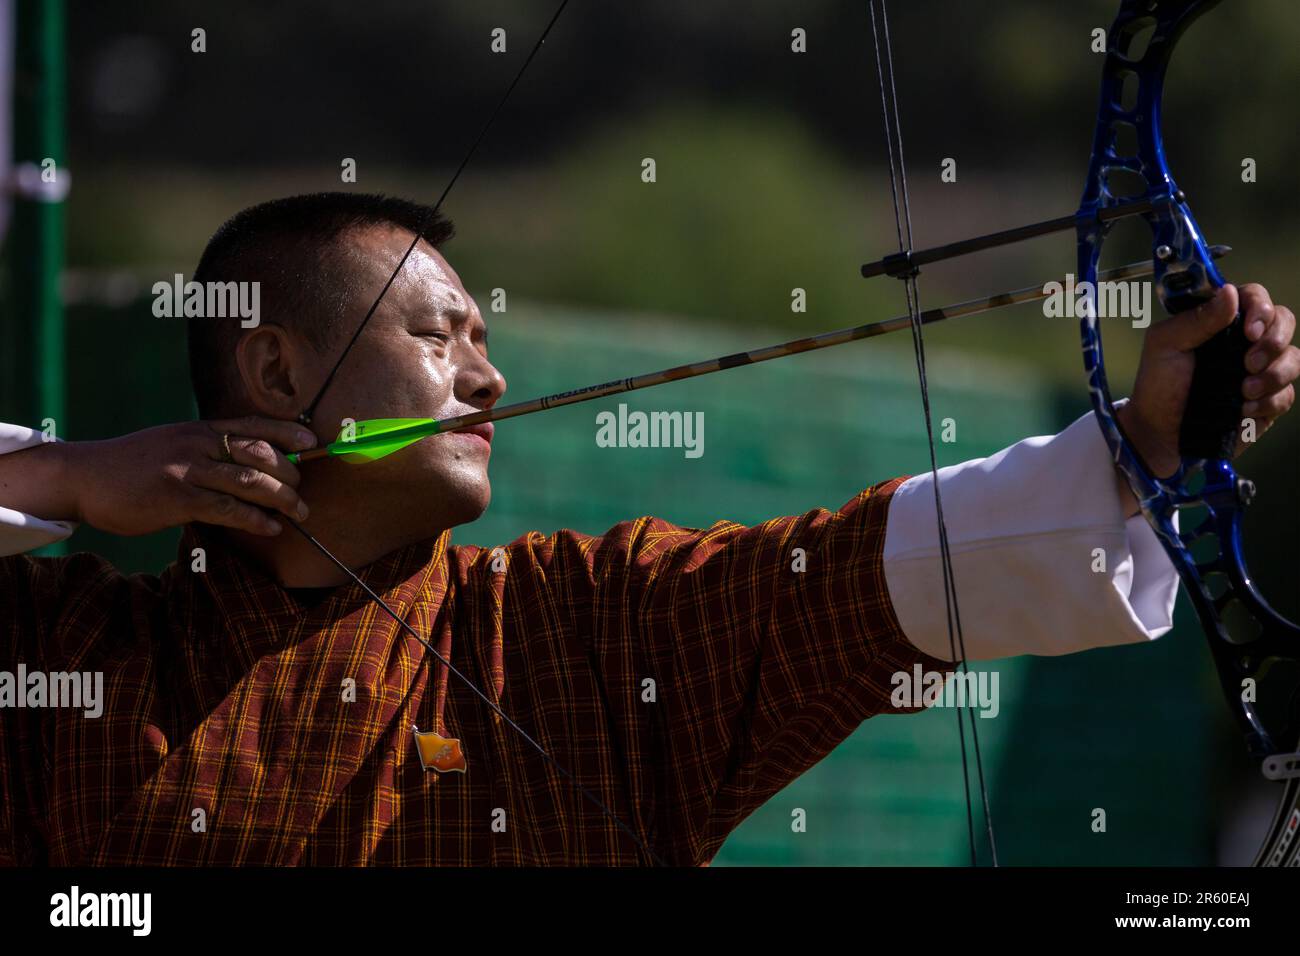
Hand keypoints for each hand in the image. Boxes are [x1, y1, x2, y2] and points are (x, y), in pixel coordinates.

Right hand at [62, 418, 317, 536]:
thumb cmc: (131, 466)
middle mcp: (198, 443)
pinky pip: (228, 509)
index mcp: (199, 429)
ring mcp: (187, 469)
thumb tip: (245, 467)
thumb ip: (206, 450)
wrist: (82, 476)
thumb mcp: (172, 444)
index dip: (288, 431)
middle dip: (290, 474)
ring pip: (250, 481)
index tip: (313, 441)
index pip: (254, 424)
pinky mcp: (176, 498)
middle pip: (261, 453)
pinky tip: (270, 528)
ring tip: (300, 513)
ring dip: (283, 499)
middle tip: (304, 493)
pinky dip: (256, 520)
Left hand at [1117, 284, 1297, 478]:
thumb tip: (1230, 292)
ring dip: (1273, 374)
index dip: (1261, 308)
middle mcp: (1245, 341)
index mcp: (1221, 321)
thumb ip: (1197, 318)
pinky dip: (1269, 401)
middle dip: (1273, 341)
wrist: (1160, 431)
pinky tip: (1243, 409)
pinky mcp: (1267, 399)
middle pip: (1285, 321)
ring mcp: (1260, 369)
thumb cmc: (1158, 383)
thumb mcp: (1165, 345)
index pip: (1255, 297)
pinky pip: (1287, 394)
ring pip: (1293, 358)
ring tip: (1243, 391)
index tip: (1249, 331)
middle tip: (1248, 363)